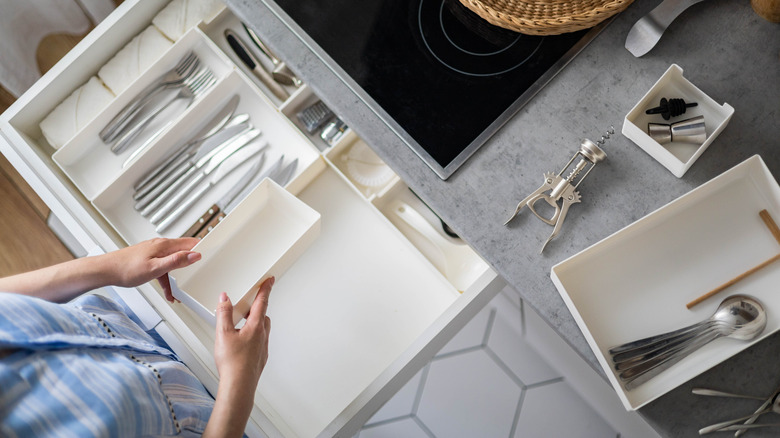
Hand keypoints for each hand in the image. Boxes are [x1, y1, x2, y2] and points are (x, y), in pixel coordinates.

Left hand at [100, 237, 200, 301]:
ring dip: (179, 276)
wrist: (105, 271)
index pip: (190, 243)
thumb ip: (176, 261)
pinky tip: (167, 292)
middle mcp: (161, 246)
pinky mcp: (149, 259)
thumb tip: (194, 255)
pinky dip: (168, 280)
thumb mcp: (155, 268)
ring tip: (181, 290)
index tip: (214, 252)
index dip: (203, 247)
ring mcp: (155, 252)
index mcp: (165, 245)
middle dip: (193, 263)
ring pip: (174, 262)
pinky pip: (164, 268)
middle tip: (203, 270)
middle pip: (184, 252)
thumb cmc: (126, 269)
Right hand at [204, 278, 272, 437]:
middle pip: (263, 315)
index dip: (266, 289)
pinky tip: (243, 342)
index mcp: (255, 326)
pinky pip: (259, 341)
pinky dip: (253, 336)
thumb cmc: (232, 363)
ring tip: (243, 322)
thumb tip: (225, 298)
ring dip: (255, 322)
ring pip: (262, 329)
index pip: (262, 302)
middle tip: (251, 300)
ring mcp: (263, 347)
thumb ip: (224, 314)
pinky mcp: (261, 357)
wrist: (239, 386)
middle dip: (258, 306)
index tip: (270, 280)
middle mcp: (263, 335)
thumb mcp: (223, 334)